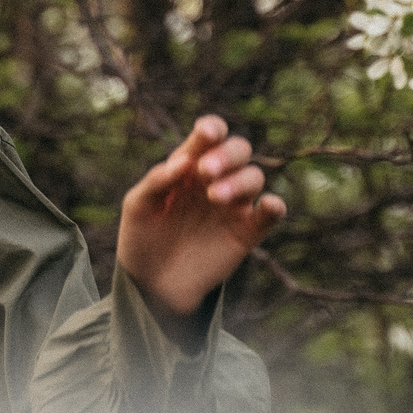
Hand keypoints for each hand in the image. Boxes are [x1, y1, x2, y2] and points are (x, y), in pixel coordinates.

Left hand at [116, 114, 286, 318]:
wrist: (151, 284)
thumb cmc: (141, 238)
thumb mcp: (138, 207)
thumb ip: (156, 181)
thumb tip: (183, 161)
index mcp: (189, 165)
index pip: (209, 136)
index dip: (212, 128)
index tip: (205, 134)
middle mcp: (215, 179)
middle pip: (239, 150)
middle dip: (226, 154)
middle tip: (205, 171)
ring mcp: (232, 205)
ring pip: (253, 177)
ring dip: (239, 180)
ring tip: (215, 196)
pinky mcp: (247, 232)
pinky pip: (270, 213)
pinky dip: (275, 206)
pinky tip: (267, 205)